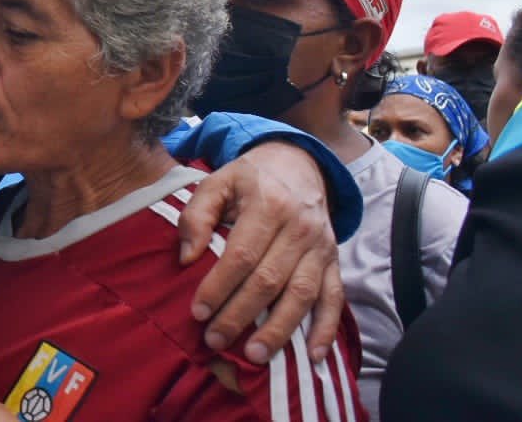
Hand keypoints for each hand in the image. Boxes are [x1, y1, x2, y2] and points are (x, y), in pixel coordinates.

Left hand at [178, 144, 341, 364]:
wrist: (299, 163)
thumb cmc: (250, 178)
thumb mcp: (217, 181)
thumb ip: (197, 214)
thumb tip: (186, 257)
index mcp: (268, 205)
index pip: (241, 254)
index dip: (219, 286)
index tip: (198, 312)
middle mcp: (299, 228)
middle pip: (269, 280)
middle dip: (240, 315)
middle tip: (215, 340)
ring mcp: (321, 247)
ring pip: (301, 294)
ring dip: (279, 330)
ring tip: (255, 356)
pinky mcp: (334, 261)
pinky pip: (334, 299)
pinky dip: (326, 329)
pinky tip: (314, 357)